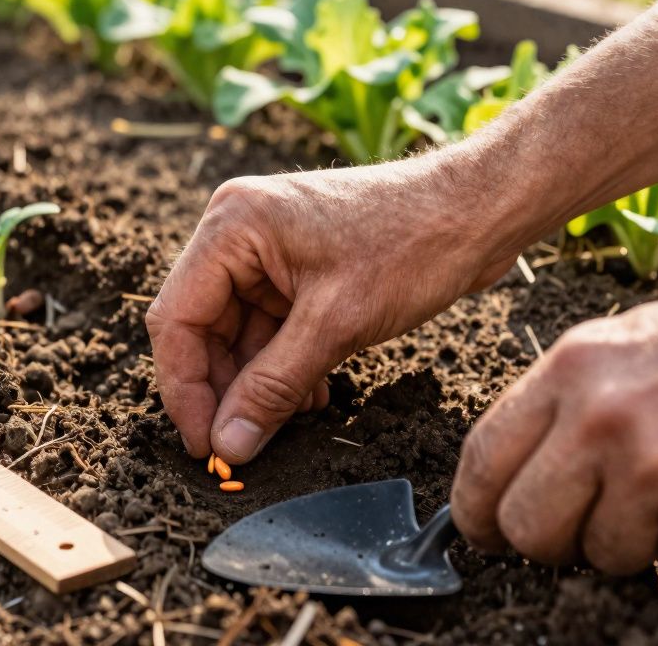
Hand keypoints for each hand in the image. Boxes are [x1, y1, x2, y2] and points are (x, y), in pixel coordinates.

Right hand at [147, 156, 515, 462]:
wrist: (481, 210)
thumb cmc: (414, 245)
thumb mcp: (337, 325)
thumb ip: (273, 387)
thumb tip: (228, 445)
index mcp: (232, 227)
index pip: (177, 319)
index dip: (184, 388)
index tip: (204, 445)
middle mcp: (238, 232)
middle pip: (201, 328)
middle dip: (222, 390)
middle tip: (240, 446)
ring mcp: (266, 249)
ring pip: (235, 334)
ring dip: (255, 383)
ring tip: (284, 423)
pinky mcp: (295, 266)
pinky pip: (268, 327)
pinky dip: (280, 366)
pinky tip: (308, 397)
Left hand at [451, 276, 657, 573]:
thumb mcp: (606, 350)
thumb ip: (549, 410)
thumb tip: (495, 487)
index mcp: (568, 371)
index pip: (483, 461)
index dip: (473, 511)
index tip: (481, 530)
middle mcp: (603, 419)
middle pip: (527, 528)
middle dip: (544, 541)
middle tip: (572, 527)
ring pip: (601, 555)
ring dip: (628, 539)